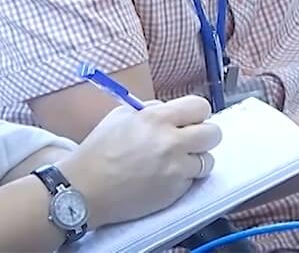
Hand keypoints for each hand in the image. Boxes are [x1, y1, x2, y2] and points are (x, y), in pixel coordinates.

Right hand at [57, 95, 221, 227]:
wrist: (84, 190)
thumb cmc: (98, 151)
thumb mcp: (121, 117)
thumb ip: (150, 110)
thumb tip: (170, 110)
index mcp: (157, 119)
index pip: (200, 107)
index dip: (197, 113)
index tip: (190, 120)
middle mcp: (171, 143)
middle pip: (213, 134)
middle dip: (204, 135)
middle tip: (189, 140)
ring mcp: (175, 170)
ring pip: (208, 161)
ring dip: (196, 160)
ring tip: (177, 162)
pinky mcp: (174, 193)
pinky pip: (192, 181)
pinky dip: (183, 179)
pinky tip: (164, 177)